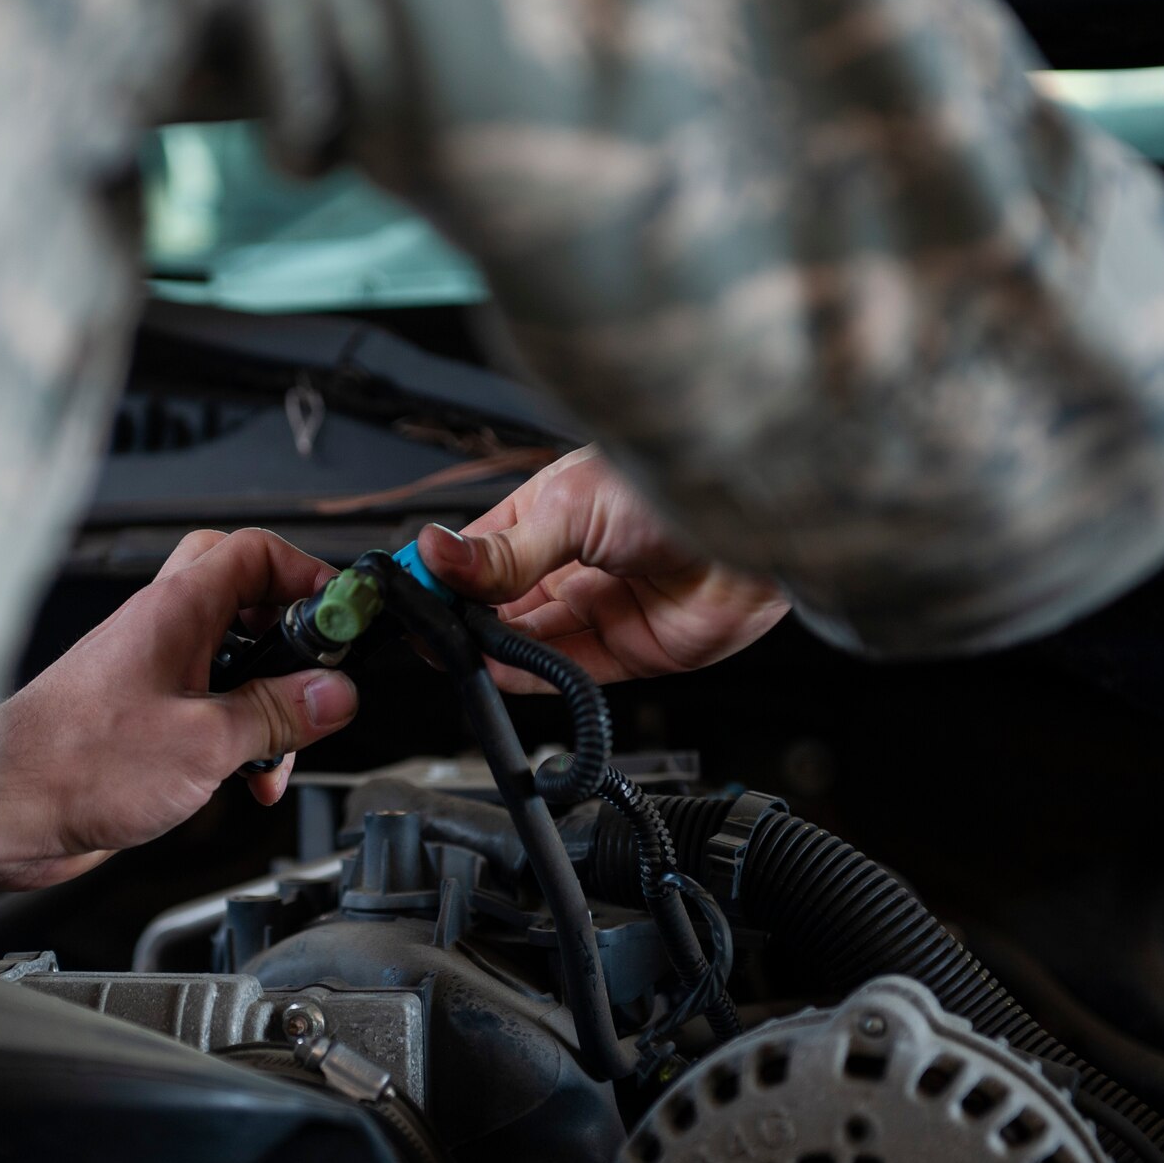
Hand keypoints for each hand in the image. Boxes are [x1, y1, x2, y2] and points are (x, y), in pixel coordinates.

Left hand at [0, 528, 358, 889]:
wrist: (0, 810)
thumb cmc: (73, 764)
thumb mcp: (205, 742)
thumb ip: (278, 714)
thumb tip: (336, 694)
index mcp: (176, 612)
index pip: (257, 554)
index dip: (309, 577)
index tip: (344, 619)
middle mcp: (163, 632)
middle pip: (245, 596)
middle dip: (291, 639)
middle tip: (317, 674)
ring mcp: (151, 672)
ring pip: (232, 660)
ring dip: (268, 704)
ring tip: (278, 752)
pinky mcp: (144, 717)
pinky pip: (210, 707)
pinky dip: (238, 736)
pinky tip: (242, 778)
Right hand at [417, 446, 788, 691]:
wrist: (752, 528)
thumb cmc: (675, 488)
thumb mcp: (571, 509)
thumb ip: (504, 550)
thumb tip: (437, 552)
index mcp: (550, 510)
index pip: (478, 550)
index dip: (444, 570)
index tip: (411, 586)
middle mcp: (570, 560)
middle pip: (495, 600)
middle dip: (461, 614)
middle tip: (426, 625)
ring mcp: (596, 605)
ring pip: (522, 639)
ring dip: (489, 646)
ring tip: (459, 644)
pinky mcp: (623, 651)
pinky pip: (561, 670)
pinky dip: (526, 673)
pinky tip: (499, 664)